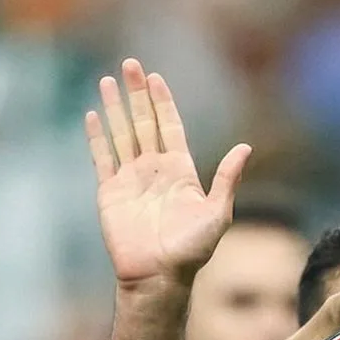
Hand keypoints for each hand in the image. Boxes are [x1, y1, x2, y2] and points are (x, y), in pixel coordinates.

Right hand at [86, 59, 251, 289]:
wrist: (159, 276)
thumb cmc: (192, 249)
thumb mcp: (218, 212)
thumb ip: (227, 178)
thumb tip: (246, 147)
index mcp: (181, 171)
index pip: (171, 127)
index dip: (163, 102)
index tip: (156, 77)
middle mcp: (155, 170)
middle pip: (144, 122)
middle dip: (137, 93)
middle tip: (130, 64)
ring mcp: (131, 179)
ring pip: (121, 134)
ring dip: (115, 107)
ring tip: (108, 80)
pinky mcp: (110, 192)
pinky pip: (102, 158)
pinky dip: (97, 137)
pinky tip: (93, 115)